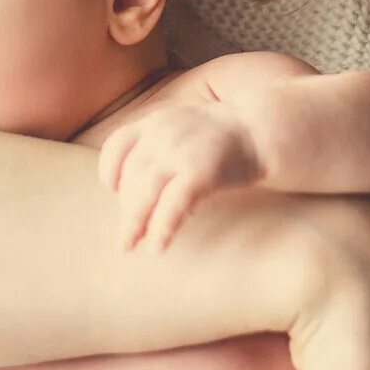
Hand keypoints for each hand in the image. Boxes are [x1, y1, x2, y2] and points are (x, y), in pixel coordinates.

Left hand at [97, 99, 265, 252]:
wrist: (259, 130)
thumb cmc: (219, 139)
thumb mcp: (181, 129)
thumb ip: (158, 149)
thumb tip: (136, 189)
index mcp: (155, 122)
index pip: (116, 146)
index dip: (110, 171)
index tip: (114, 191)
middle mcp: (162, 134)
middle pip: (131, 177)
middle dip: (126, 209)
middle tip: (124, 238)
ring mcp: (180, 152)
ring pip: (146, 192)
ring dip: (134, 223)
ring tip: (129, 247)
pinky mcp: (201, 171)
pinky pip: (174, 203)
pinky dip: (162, 227)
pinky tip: (158, 247)